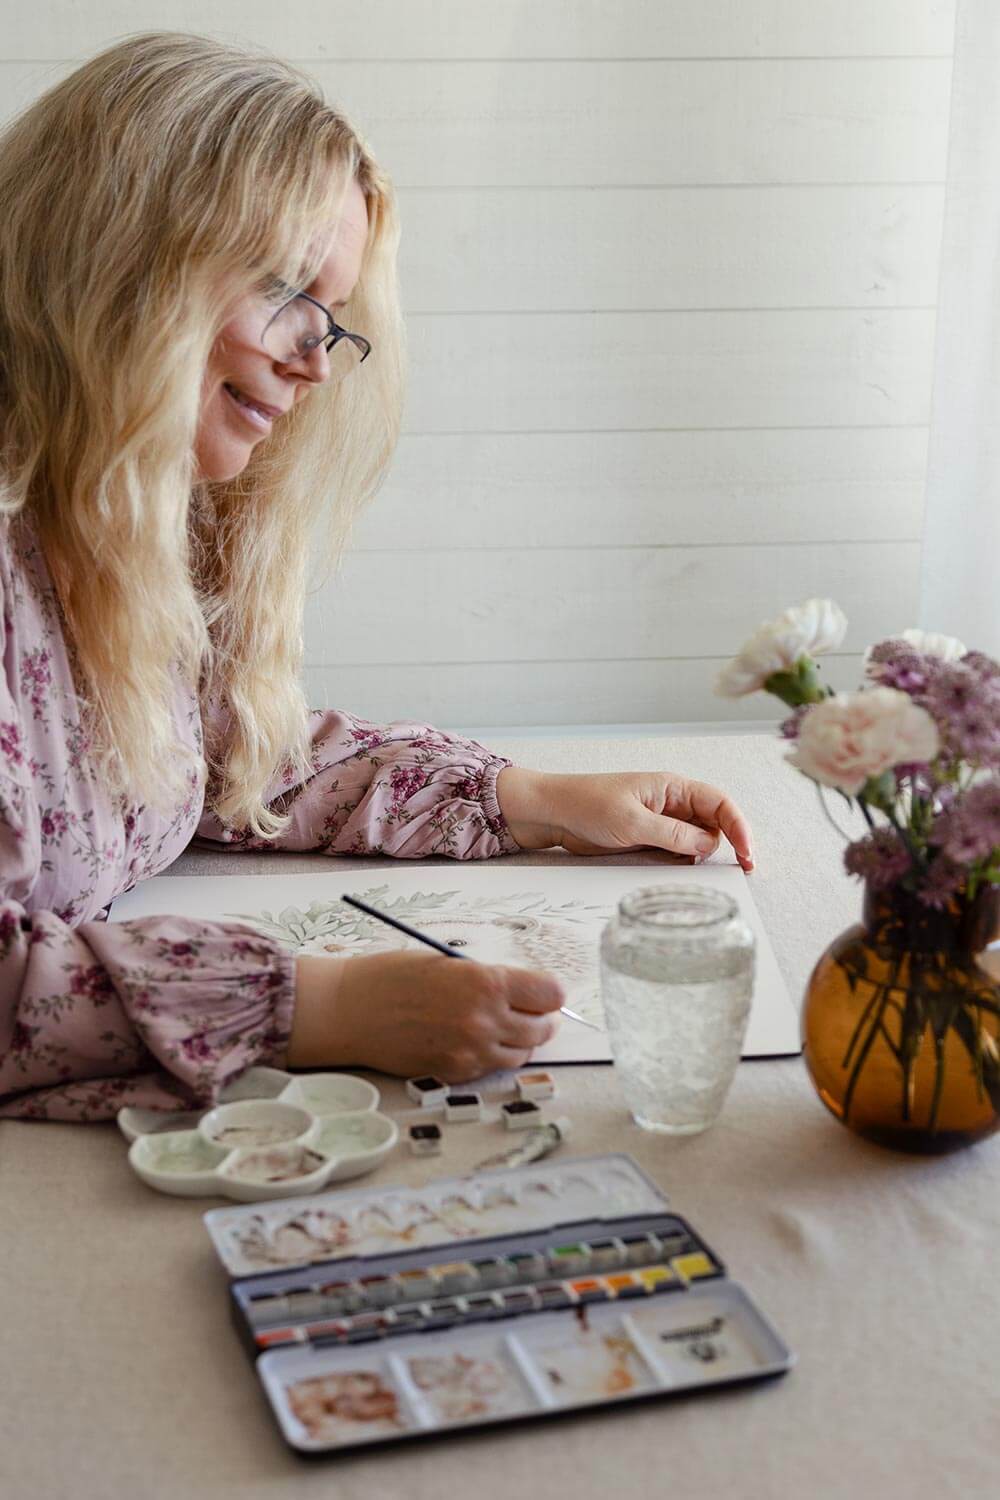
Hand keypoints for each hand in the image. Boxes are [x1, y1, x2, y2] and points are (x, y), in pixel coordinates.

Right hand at [288, 950, 563, 1080]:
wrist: (349, 1010)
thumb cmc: (392, 977)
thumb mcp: (448, 963)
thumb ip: (487, 980)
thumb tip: (518, 994)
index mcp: (487, 983)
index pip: (550, 994)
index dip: (549, 993)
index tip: (543, 993)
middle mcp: (485, 1020)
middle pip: (542, 1028)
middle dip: (541, 1020)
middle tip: (532, 1013)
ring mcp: (471, 1051)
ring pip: (521, 1054)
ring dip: (519, 1042)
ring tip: (504, 1028)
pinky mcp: (455, 1073)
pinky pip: (490, 1068)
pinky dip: (490, 1056)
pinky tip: (474, 1041)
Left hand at [496, 767, 753, 869]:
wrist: (552, 813)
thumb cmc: (587, 805)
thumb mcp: (632, 822)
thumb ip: (673, 835)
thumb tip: (709, 846)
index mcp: (672, 787)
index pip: (720, 803)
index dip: (739, 827)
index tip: (747, 855)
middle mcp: (672, 804)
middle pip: (714, 825)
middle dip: (724, 846)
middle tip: (732, 871)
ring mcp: (660, 823)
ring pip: (696, 842)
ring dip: (700, 858)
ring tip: (692, 871)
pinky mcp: (647, 841)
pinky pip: (676, 853)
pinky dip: (681, 864)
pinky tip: (678, 872)